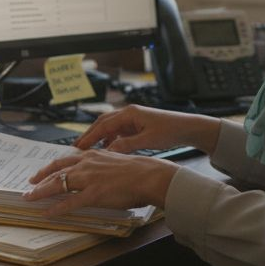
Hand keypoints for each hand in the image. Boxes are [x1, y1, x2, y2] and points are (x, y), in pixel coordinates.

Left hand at [23, 149, 178, 215]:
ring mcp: (88, 179)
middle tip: (30, 185)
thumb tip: (95, 172)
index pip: (64, 160)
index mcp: (91, 155)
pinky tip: (47, 213)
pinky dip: (56, 208)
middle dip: (40, 178)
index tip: (41, 172)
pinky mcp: (93, 194)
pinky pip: (69, 203)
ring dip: (41, 192)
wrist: (148, 175)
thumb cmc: (137, 170)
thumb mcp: (114, 160)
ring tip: (30, 199)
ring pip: (57, 185)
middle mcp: (86, 164)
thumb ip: (101, 165)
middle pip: (56, 171)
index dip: (50, 167)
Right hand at [74, 104, 219, 154]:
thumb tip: (108, 152)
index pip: (103, 124)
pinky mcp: (136, 126)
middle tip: (77, 148)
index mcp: (130, 113)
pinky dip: (110, 140)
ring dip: (98, 138)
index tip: (79, 146)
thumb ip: (127, 145)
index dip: (89, 136)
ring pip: (109, 128)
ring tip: (88, 150)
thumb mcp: (148, 140)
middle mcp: (128, 114)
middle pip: (102, 123)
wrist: (187, 128)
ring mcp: (132, 119)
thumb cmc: (170, 130)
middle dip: (89, 135)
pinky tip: (107, 149)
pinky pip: (118, 132)